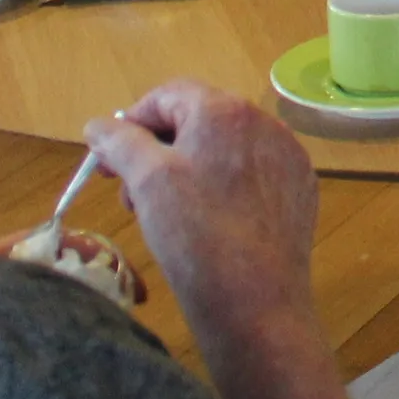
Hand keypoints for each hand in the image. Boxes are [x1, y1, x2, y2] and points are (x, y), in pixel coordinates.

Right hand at [86, 82, 319, 327]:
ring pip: (221, 151)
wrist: (256, 303)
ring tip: (162, 217)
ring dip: (184, 173)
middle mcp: (265, 123)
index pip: (168, 95)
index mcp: (226, 110)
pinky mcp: (298, 192)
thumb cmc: (194, 235)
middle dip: (155, 152)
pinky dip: (220, 190)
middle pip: (196, 122)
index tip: (110, 162)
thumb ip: (119, 142)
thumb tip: (99, 125)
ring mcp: (287, 158)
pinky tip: (205, 228)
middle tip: (130, 195)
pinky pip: (248, 177)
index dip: (132, 123)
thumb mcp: (145, 181)